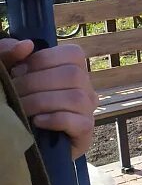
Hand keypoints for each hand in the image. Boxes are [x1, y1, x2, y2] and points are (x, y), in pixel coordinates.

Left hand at [0, 40, 96, 158]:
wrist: (26, 139)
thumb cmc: (20, 101)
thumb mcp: (11, 75)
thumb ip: (10, 55)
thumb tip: (26, 45)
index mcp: (73, 69)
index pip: (72, 54)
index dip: (43, 60)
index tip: (19, 71)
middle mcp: (86, 87)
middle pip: (73, 75)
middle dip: (36, 84)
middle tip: (14, 94)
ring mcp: (88, 110)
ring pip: (76, 98)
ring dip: (42, 102)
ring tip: (22, 109)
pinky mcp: (85, 132)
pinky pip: (78, 122)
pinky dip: (54, 120)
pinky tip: (36, 122)